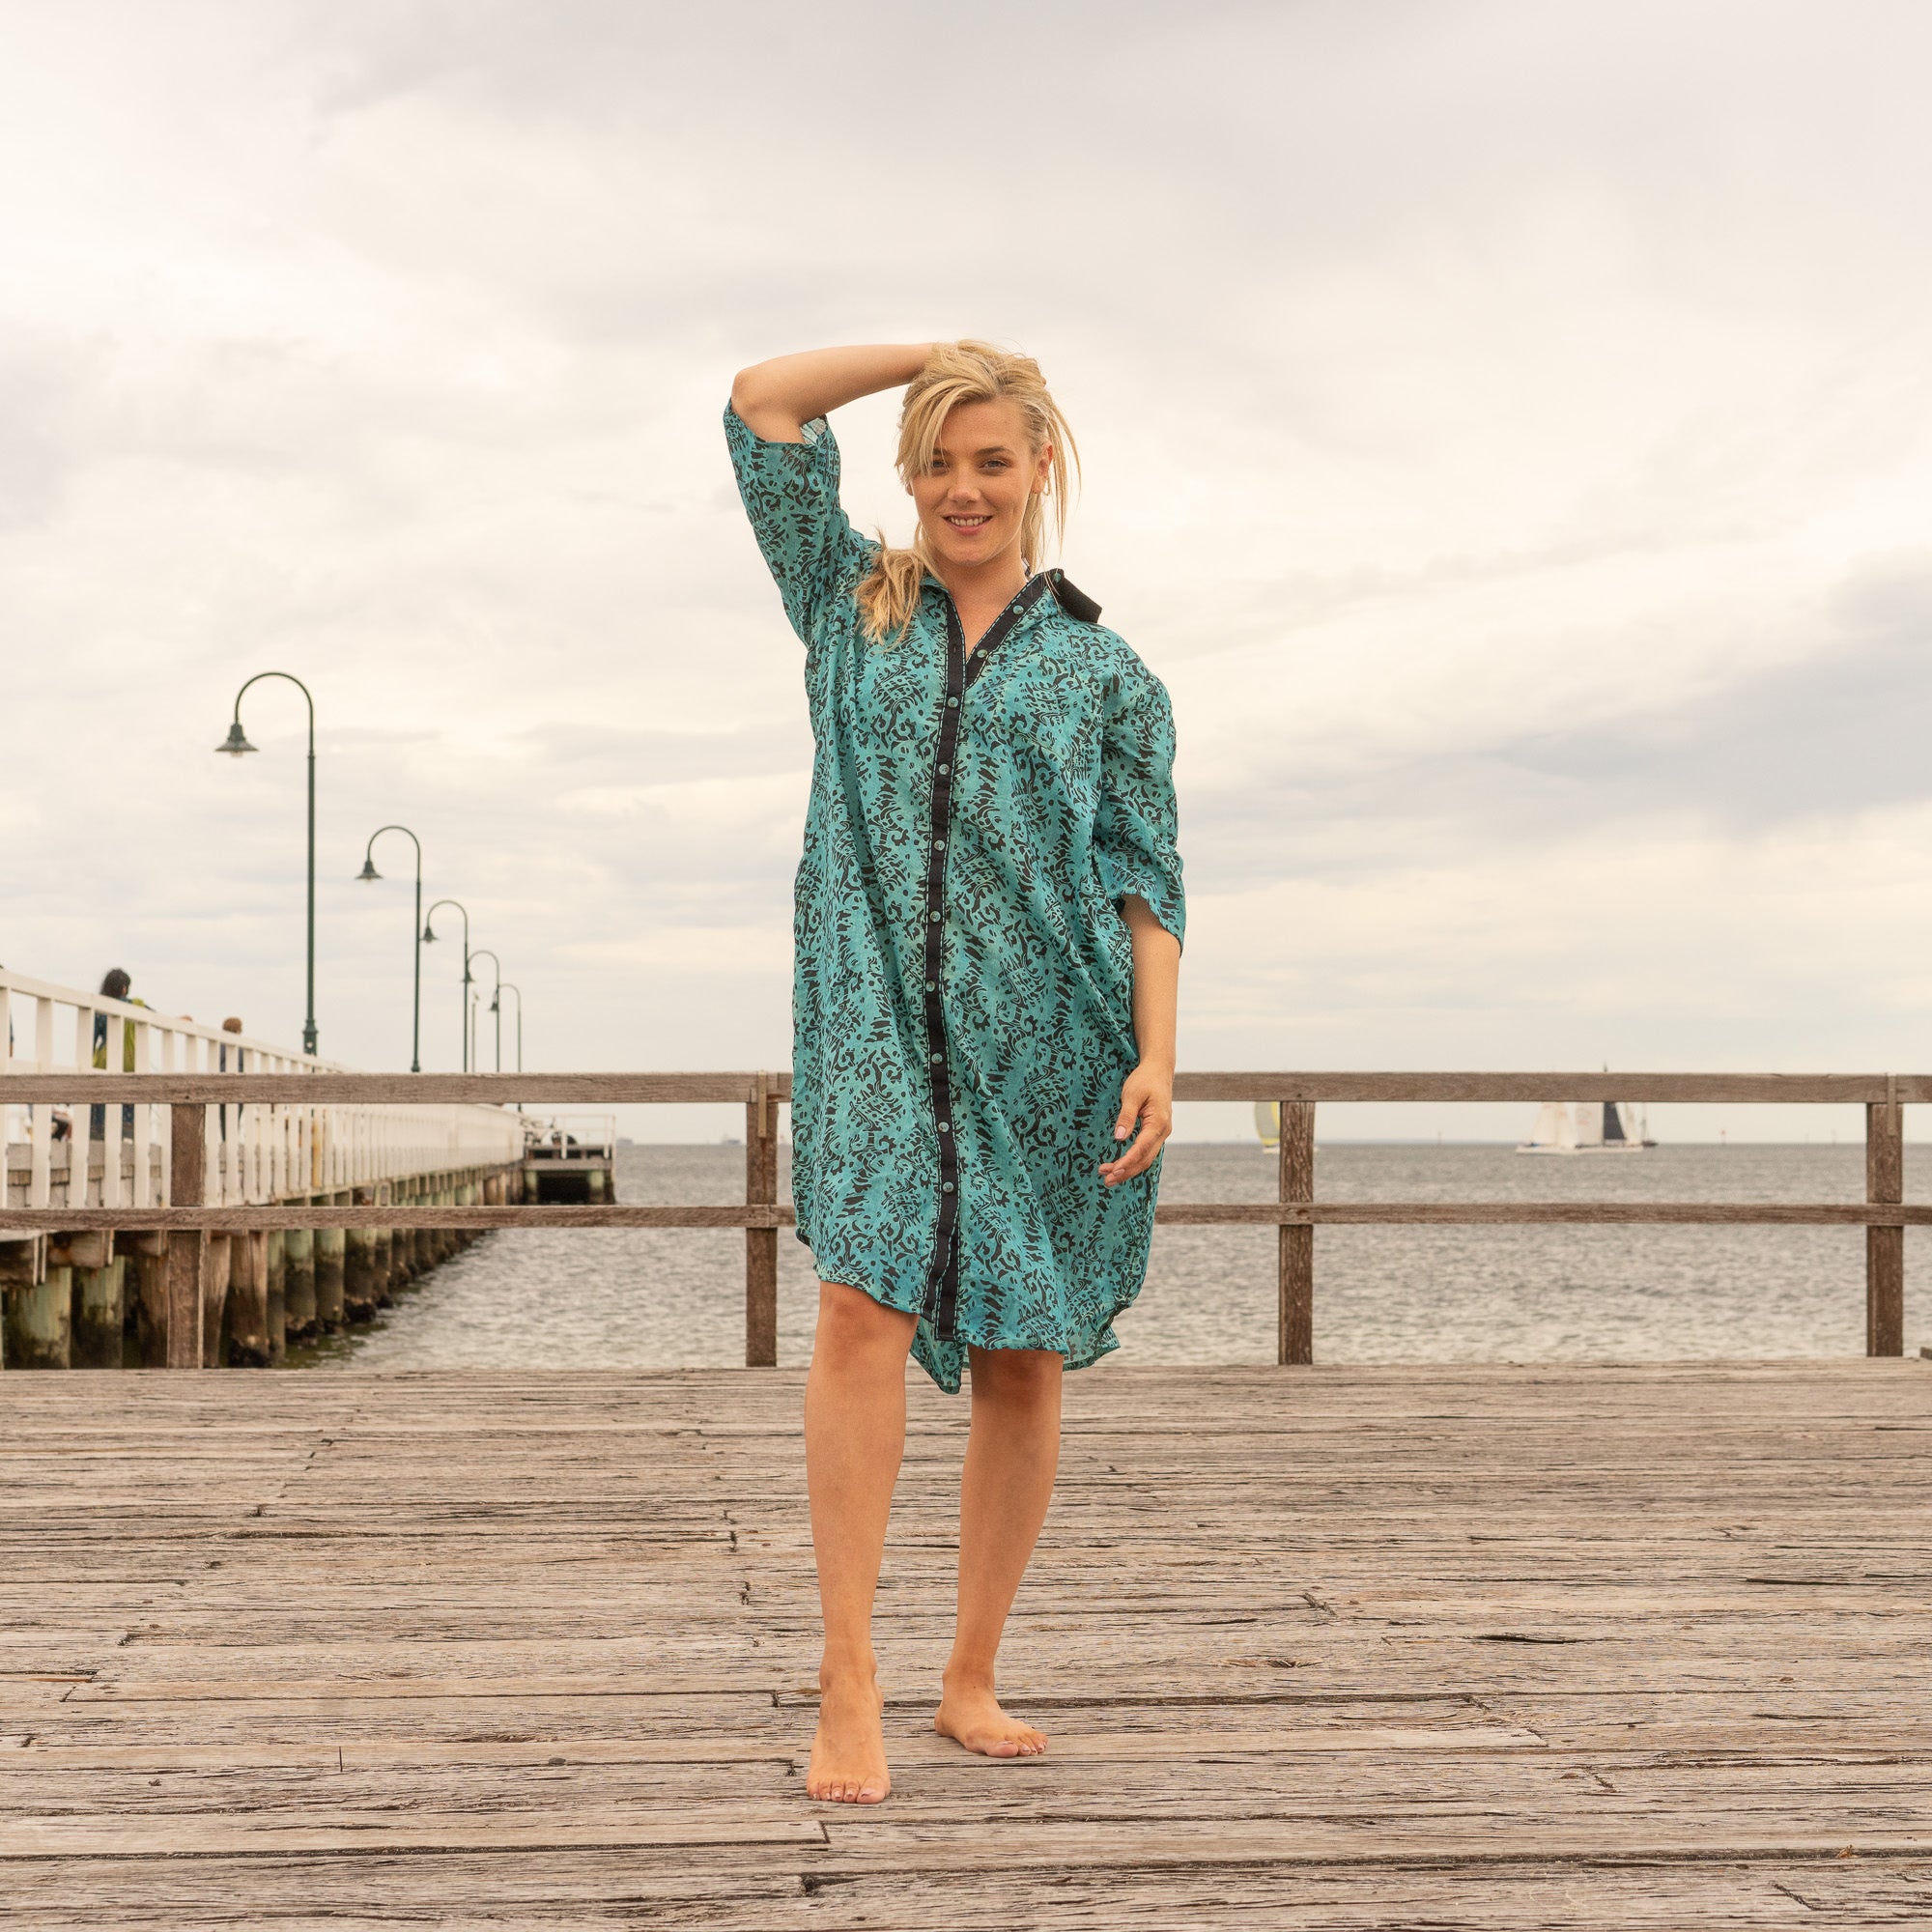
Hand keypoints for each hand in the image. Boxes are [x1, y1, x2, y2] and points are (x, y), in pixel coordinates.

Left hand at [1098, 1061, 1172, 1186]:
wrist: (1159, 1071)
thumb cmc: (1145, 1080)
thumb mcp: (1132, 1094)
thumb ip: (1126, 1116)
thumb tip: (1119, 1137)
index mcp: (1158, 1123)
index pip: (1142, 1148)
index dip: (1127, 1162)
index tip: (1113, 1171)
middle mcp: (1163, 1131)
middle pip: (1145, 1159)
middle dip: (1126, 1172)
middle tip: (1106, 1181)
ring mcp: (1161, 1133)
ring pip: (1146, 1158)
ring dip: (1128, 1169)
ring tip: (1109, 1177)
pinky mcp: (1155, 1132)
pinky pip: (1146, 1152)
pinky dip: (1133, 1161)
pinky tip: (1121, 1166)